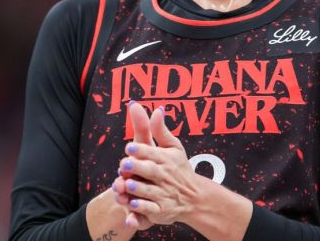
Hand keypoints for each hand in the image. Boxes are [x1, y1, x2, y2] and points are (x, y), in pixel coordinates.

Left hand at [117, 105, 202, 226]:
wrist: (195, 197)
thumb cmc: (179, 168)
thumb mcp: (173, 148)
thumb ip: (160, 130)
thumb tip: (156, 109)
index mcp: (165, 159)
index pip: (152, 152)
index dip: (141, 150)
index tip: (129, 147)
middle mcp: (165, 176)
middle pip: (151, 171)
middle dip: (138, 167)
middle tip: (125, 164)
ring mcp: (163, 194)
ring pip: (149, 191)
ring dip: (138, 189)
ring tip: (126, 184)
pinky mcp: (161, 210)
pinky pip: (151, 210)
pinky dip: (141, 210)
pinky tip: (131, 206)